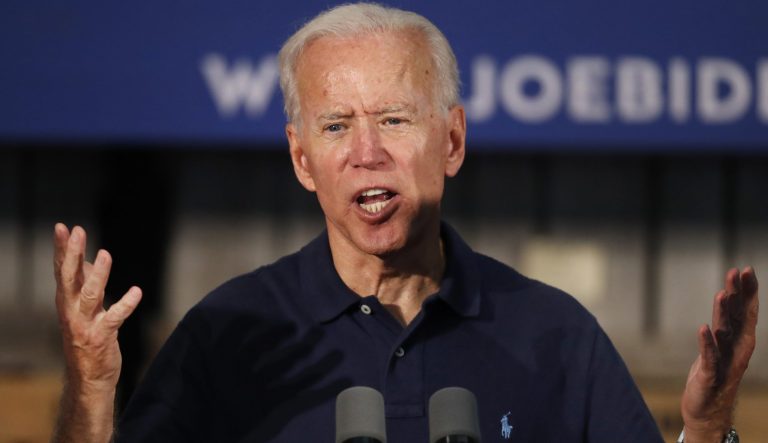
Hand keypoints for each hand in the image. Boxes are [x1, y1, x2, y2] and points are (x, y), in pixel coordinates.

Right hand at [54, 223, 141, 390]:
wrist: (88, 379)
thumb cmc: (87, 339)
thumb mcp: (85, 309)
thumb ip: (86, 285)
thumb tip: (91, 261)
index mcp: (67, 301)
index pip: (62, 270)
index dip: (63, 249)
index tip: (62, 227)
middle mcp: (71, 311)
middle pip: (69, 277)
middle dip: (72, 254)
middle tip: (76, 231)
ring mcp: (85, 324)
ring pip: (89, 295)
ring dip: (98, 274)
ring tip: (105, 254)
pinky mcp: (101, 337)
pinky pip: (114, 318)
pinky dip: (126, 303)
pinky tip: (137, 291)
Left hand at [681, 267, 758, 441]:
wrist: (707, 411)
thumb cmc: (714, 374)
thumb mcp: (721, 345)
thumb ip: (726, 323)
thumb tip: (729, 298)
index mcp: (740, 340)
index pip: (745, 310)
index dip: (746, 290)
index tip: (745, 269)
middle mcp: (736, 349)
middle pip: (737, 316)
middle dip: (738, 293)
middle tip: (737, 271)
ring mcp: (724, 361)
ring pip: (724, 333)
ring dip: (722, 313)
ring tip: (721, 293)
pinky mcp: (709, 374)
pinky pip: (708, 356)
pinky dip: (706, 343)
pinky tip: (703, 328)